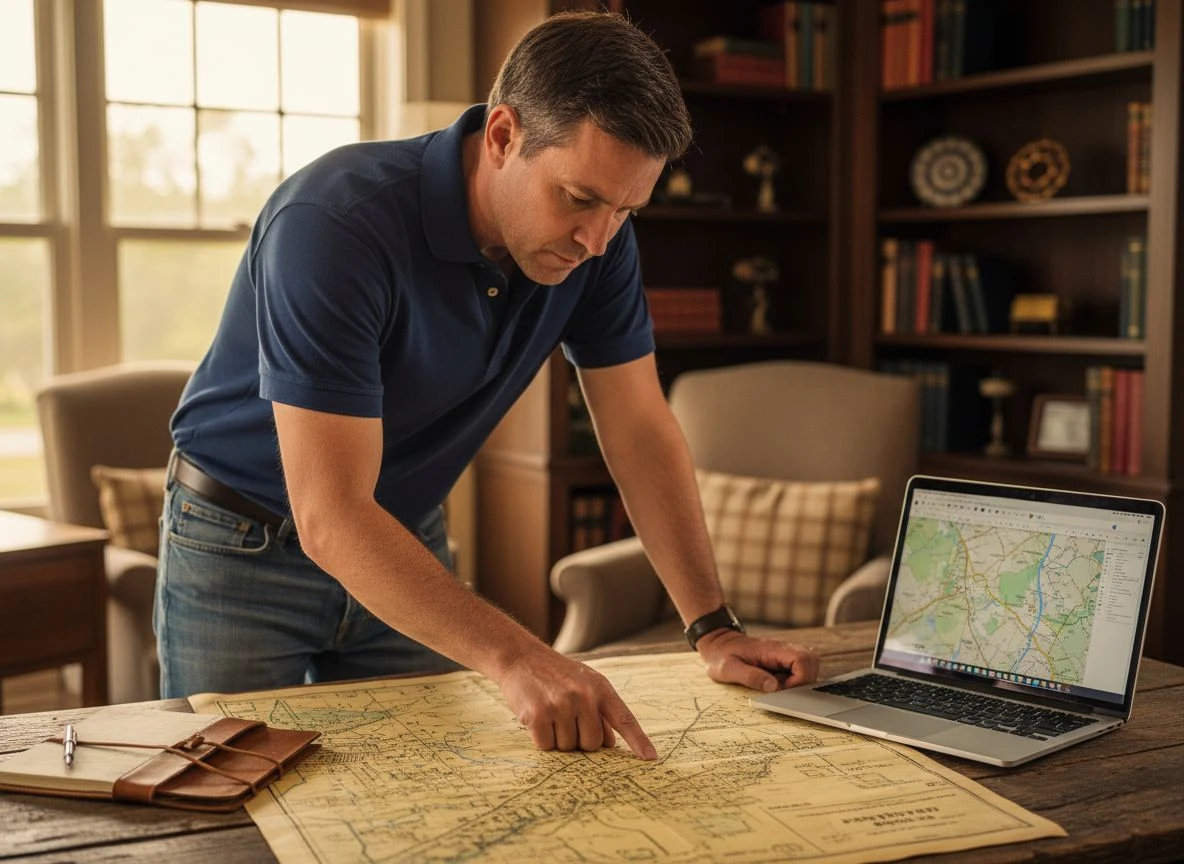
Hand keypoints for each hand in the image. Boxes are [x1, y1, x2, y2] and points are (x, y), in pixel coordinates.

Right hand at [495, 649, 657, 759]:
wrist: (521, 657)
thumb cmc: (556, 674)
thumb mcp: (584, 684)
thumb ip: (600, 711)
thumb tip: (610, 744)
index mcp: (600, 688)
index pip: (624, 718)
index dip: (639, 741)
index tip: (651, 758)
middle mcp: (584, 696)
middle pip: (592, 744)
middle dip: (579, 739)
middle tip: (566, 719)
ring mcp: (561, 705)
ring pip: (568, 747)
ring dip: (558, 738)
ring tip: (550, 713)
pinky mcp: (539, 715)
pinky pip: (546, 746)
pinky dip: (541, 739)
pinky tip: (537, 718)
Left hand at [695, 629, 820, 692]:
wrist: (717, 643)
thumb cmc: (720, 656)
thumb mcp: (729, 668)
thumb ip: (751, 676)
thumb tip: (774, 687)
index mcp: (771, 649)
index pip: (803, 659)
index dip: (800, 678)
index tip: (782, 688)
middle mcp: (782, 648)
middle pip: (812, 660)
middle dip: (804, 680)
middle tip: (783, 689)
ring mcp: (784, 653)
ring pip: (810, 663)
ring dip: (801, 679)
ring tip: (781, 686)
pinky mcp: (782, 659)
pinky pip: (800, 667)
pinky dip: (796, 679)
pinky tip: (780, 683)